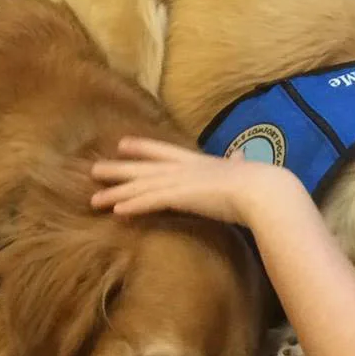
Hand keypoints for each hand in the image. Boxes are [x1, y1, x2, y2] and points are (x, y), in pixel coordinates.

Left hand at [91, 138, 315, 231]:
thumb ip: (238, 162)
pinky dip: (132, 206)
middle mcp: (184, 168)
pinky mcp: (180, 197)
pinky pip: (149, 202)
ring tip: (93, 200)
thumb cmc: (258, 181)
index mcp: (197, 161)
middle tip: (93, 170)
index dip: (142, 147)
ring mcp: (180, 181)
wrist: (262, 189)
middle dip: (118, 169)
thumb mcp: (243, 167)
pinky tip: (115, 211)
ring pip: (140, 187)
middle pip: (143, 168)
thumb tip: (242, 155)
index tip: (122, 144)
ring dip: (116, 193)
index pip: (164, 151)